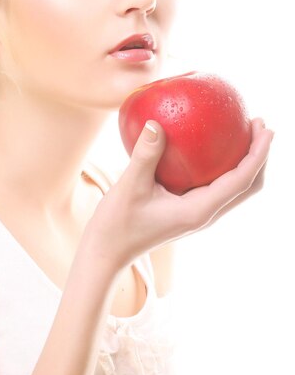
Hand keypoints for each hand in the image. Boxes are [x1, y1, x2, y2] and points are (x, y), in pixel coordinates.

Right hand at [87, 117, 273, 269]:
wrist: (109, 251)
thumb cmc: (117, 224)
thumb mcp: (129, 187)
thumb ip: (144, 155)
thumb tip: (155, 122)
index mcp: (199, 210)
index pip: (241, 180)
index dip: (258, 154)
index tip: (265, 127)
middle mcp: (206, 213)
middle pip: (248, 185)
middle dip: (259, 155)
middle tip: (256, 123)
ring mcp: (199, 213)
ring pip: (236, 188)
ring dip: (246, 161)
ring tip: (243, 131)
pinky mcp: (189, 210)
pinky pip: (217, 186)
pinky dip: (226, 166)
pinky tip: (210, 147)